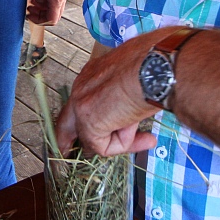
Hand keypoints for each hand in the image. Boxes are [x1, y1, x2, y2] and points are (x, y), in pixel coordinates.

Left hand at [25, 0, 67, 25]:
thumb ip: (40, 0)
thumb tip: (42, 5)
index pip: (52, 19)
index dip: (40, 21)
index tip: (29, 17)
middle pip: (55, 14)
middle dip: (41, 16)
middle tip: (28, 11)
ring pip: (56, 6)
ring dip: (43, 8)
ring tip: (30, 3)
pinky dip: (47, 0)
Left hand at [55, 29, 180, 155]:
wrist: (156, 68)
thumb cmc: (155, 69)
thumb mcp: (137, 84)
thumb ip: (127, 104)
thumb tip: (136, 124)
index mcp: (94, 74)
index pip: (84, 100)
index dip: (87, 117)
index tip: (94, 128)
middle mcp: (82, 87)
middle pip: (66, 122)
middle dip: (65, 139)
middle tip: (64, 151)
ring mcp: (81, 105)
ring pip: (93, 137)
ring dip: (118, 138)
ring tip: (138, 122)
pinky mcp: (88, 122)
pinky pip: (102, 146)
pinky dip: (122, 143)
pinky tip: (133, 124)